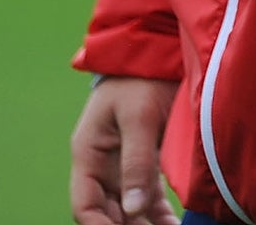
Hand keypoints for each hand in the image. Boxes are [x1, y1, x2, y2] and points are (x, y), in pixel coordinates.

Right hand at [69, 76, 180, 224]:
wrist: (161, 47)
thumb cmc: (143, 77)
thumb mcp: (138, 116)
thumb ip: (136, 162)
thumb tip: (134, 209)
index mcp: (89, 152)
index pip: (85, 205)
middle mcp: (103, 162)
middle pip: (108, 211)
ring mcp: (124, 161)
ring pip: (130, 206)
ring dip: (144, 224)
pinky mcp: (147, 156)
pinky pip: (148, 193)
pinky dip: (158, 212)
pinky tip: (171, 224)